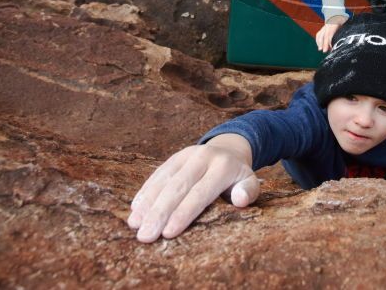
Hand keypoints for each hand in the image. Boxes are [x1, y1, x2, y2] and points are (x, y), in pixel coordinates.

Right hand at [128, 134, 258, 242]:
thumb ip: (249, 191)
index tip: (168, 233)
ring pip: (163, 180)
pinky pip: (157, 175)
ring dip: (147, 203)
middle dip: (159, 213)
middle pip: (177, 187)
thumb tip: (240, 199)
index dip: (183, 213)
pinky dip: (145, 192)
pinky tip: (135, 209)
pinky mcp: (174, 157)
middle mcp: (202, 158)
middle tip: (145, 236)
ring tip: (134, 225)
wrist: (228, 150)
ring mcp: (185, 155)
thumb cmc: (238, 177)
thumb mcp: (250, 182)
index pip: (200, 193)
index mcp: (222, 167)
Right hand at [315, 16, 347, 51]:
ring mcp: (324, 27)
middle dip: (323, 43)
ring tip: (320, 49)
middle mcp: (327, 26)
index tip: (331, 47)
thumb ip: (343, 31)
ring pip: (320, 35)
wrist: (336, 14)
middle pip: (324, 35)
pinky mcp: (322, 29)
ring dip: (319, 42)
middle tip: (324, 51)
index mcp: (333, 25)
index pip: (330, 34)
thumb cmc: (341, 20)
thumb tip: (344, 40)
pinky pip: (318, 34)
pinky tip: (319, 45)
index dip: (329, 41)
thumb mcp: (344, 24)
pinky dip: (318, 40)